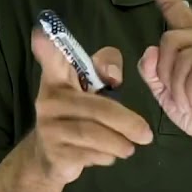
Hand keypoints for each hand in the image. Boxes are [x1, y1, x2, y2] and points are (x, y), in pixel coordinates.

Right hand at [27, 28, 153, 185]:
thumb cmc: (79, 114)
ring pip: (92, 134)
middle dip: (126, 123)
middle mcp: (49, 100)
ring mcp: (49, 128)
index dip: (48, 47)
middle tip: (147, 135)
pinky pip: (87, 153)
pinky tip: (111, 156)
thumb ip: (105, 69)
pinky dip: (106, 156)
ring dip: (118, 143)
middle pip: (96, 108)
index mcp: (58, 79)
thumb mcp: (92, 87)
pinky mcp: (53, 153)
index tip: (43, 33)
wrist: (51, 158)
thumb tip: (113, 75)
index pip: (53, 59)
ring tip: (131, 148)